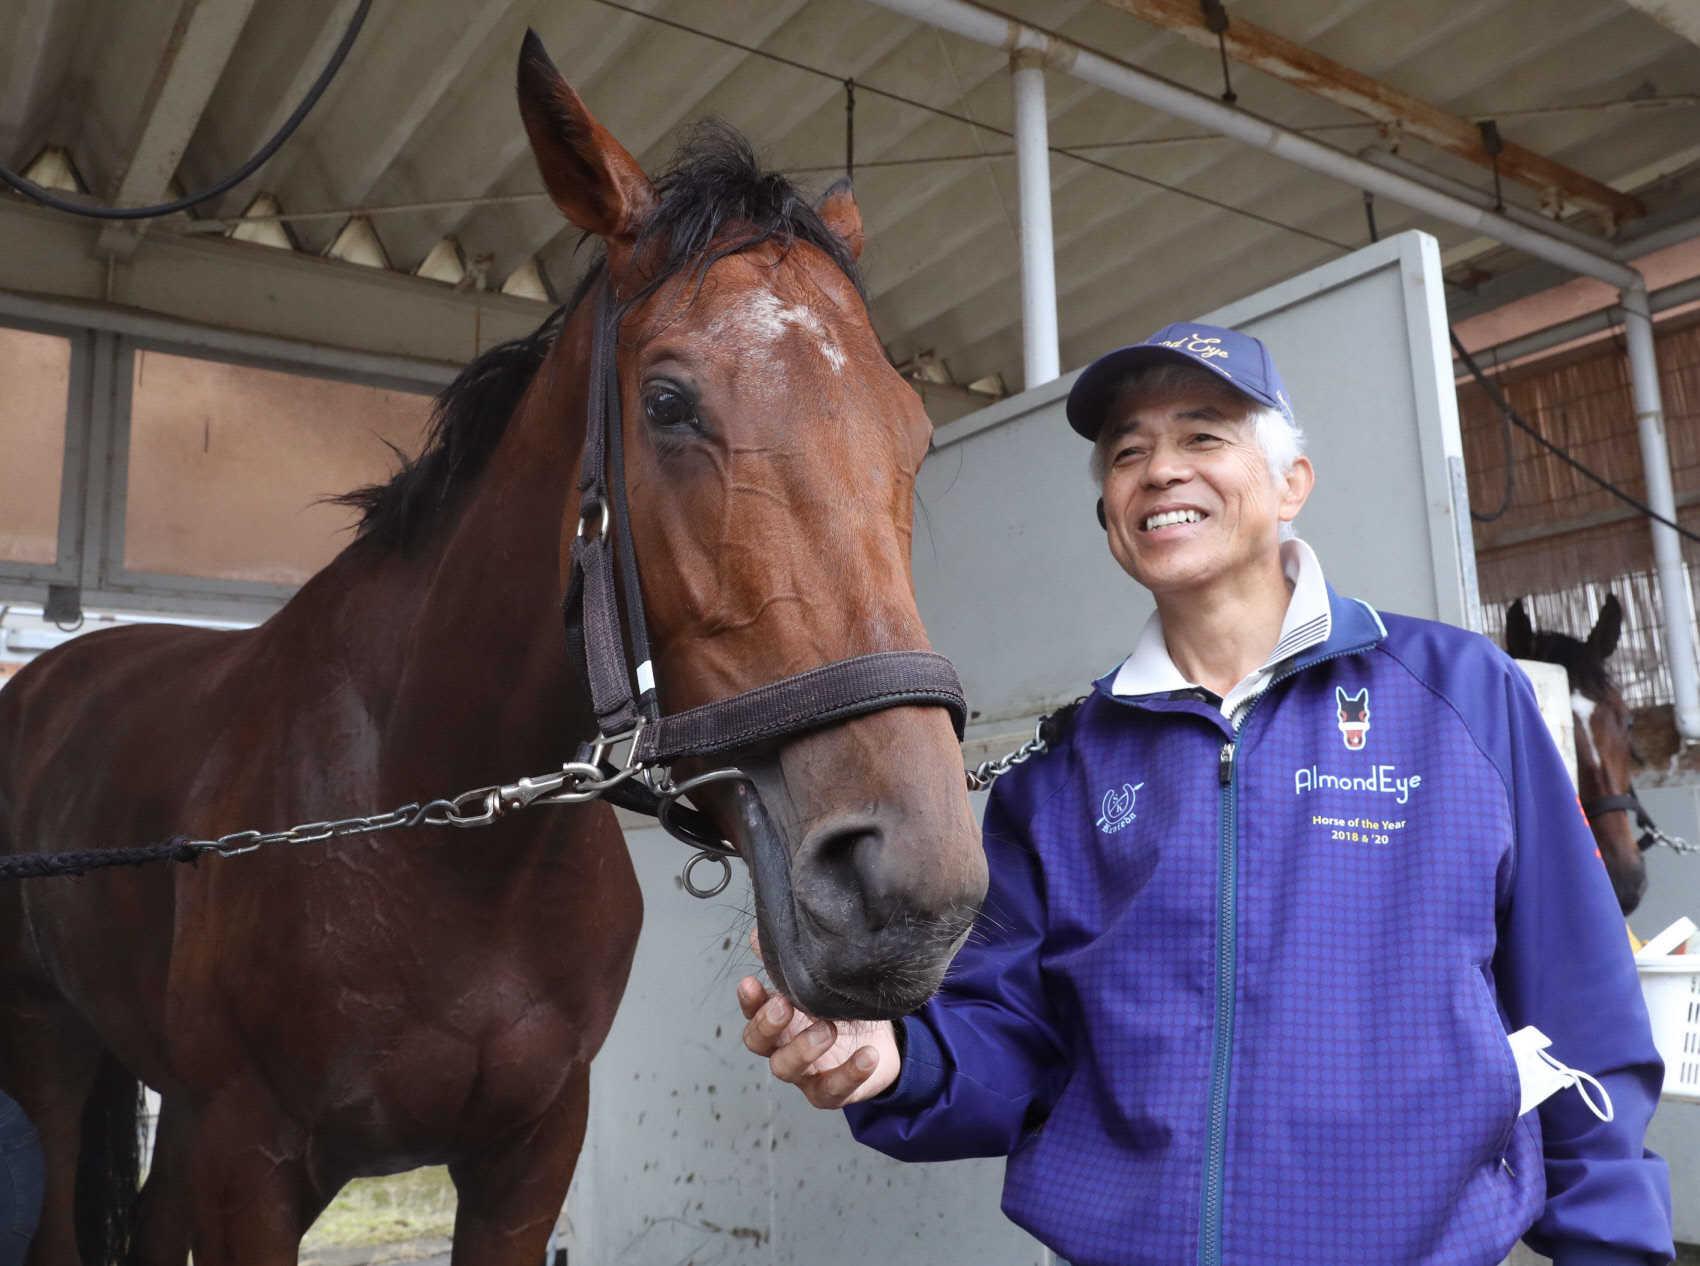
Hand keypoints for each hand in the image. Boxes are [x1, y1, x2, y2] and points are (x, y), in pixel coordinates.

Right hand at [737, 946, 899, 1107]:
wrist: (885, 1043)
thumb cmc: (845, 1009)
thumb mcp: (823, 984)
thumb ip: (792, 961)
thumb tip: (762, 932)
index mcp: (779, 1018)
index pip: (752, 1011)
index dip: (749, 1000)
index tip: (750, 982)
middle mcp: (784, 1046)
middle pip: (758, 1042)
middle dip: (767, 1024)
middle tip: (785, 1005)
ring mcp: (805, 1073)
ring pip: (786, 1068)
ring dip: (803, 1047)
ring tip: (829, 1029)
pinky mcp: (830, 1092)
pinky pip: (833, 1089)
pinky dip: (850, 1073)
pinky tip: (867, 1055)